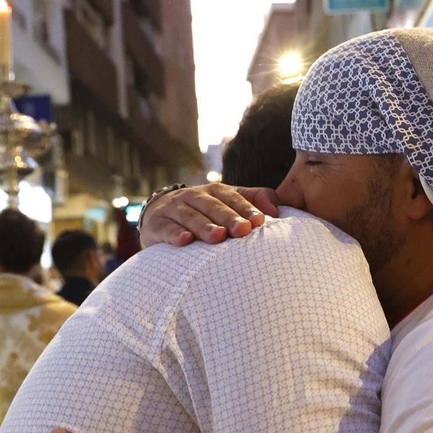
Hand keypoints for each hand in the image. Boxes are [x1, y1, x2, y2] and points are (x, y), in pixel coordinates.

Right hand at [139, 184, 278, 247]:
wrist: (159, 216)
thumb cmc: (203, 213)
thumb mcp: (227, 203)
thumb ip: (253, 200)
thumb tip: (277, 209)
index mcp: (214, 191)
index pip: (233, 197)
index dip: (246, 208)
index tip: (260, 222)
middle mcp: (193, 196)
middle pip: (212, 205)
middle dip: (228, 218)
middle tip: (243, 230)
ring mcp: (173, 209)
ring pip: (190, 216)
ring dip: (204, 226)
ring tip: (218, 237)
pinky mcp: (156, 224)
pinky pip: (165, 229)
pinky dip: (174, 234)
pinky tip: (185, 241)